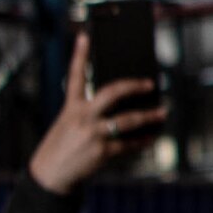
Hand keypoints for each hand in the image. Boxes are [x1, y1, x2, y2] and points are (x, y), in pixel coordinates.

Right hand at [28, 33, 166, 194]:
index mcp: (71, 107)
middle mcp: (83, 117)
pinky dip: (143, 141)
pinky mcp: (102, 152)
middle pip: (112, 93)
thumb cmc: (61, 147)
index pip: (76, 75)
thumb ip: (88, 112)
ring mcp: (94, 134)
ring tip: (162, 113)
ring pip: (128, 120)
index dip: (80, 54)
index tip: (85, 35)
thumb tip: (120, 107)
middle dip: (134, 86)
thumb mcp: (67, 124)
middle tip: (150, 83)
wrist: (50, 176)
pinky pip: (129, 144)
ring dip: (149, 116)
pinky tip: (151, 137)